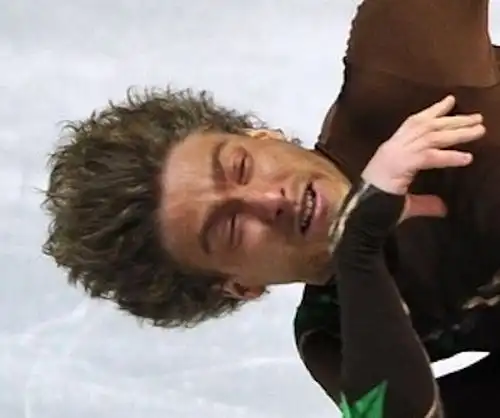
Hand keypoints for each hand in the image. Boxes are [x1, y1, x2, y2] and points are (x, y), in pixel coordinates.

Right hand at [361, 95, 484, 221]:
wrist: (360, 213)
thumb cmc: (376, 208)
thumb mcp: (405, 203)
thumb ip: (425, 202)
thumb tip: (443, 209)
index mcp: (390, 151)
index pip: (412, 124)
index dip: (432, 111)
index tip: (450, 101)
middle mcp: (392, 148)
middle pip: (425, 126)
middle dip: (452, 120)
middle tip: (477, 116)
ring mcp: (395, 155)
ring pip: (430, 137)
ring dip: (456, 131)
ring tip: (478, 129)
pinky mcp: (400, 165)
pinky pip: (428, 157)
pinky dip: (449, 156)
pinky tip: (466, 158)